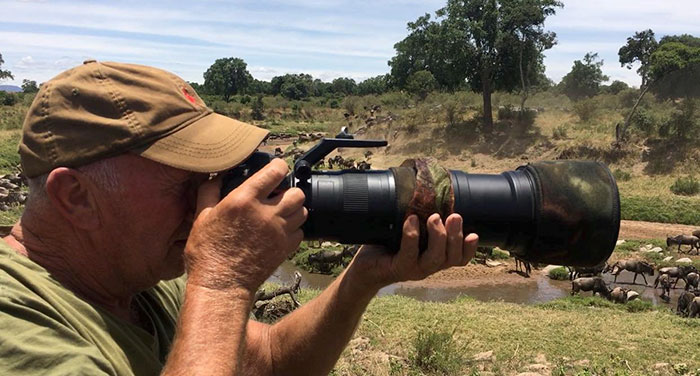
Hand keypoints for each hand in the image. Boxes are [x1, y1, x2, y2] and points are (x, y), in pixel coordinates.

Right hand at [184, 158, 306, 291]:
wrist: (221, 286)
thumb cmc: (207, 253)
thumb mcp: (201, 217)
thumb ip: (210, 191)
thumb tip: (216, 176)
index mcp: (244, 200)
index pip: (275, 171)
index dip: (279, 167)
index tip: (276, 169)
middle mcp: (266, 213)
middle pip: (296, 192)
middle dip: (289, 190)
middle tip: (278, 195)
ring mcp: (279, 232)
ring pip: (302, 211)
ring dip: (293, 209)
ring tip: (279, 213)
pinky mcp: (285, 248)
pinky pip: (300, 232)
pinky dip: (293, 229)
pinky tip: (280, 231)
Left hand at [348, 213, 477, 290]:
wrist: (364, 267)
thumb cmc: (387, 245)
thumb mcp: (407, 231)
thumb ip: (422, 218)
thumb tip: (429, 188)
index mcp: (434, 258)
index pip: (459, 259)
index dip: (469, 249)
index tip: (474, 234)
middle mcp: (428, 266)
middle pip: (451, 258)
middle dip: (456, 236)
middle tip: (455, 215)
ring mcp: (414, 269)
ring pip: (435, 258)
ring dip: (438, 236)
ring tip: (435, 217)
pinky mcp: (398, 268)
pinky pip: (409, 254)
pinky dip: (411, 235)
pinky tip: (411, 221)